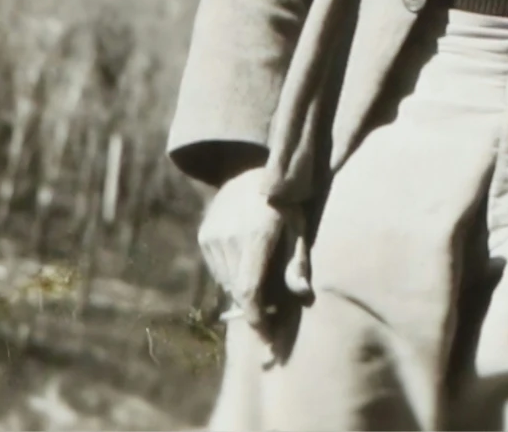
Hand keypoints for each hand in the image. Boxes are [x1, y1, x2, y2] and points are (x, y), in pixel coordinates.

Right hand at [198, 168, 286, 326]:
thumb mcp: (300, 225)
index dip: (256, 316)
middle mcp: (230, 237)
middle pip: (238, 290)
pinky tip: (248, 266)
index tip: (266, 336)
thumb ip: (298, 260)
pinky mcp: (204, 237)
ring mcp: (213, 237)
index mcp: (257, 234)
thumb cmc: (285, 202)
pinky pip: (218, 271)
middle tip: (271, 321)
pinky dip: (232, 278)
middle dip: (254, 310)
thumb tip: (303, 293)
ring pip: (227, 282)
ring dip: (244, 292)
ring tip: (263, 289)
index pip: (249, 288)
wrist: (249, 171)